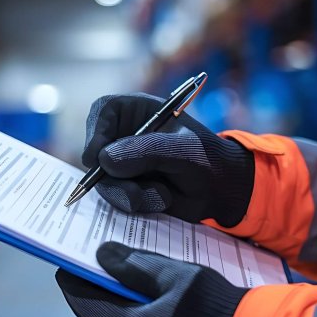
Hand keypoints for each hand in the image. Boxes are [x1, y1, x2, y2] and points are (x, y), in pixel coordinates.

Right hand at [83, 93, 253, 227]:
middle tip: (134, 192)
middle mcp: (125, 135)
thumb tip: (105, 161)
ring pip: (103, 180)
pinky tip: (162, 200)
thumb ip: (146, 152)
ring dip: (129, 194)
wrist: (220, 191)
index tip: (97, 159)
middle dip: (112, 177)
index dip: (95, 132)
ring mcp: (123, 163)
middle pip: (95, 151)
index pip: (103, 112)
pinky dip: (136, 204)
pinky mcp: (126, 186)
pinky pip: (115, 198)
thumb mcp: (182, 151)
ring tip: (162, 195)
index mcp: (138, 112)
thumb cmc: (206, 159)